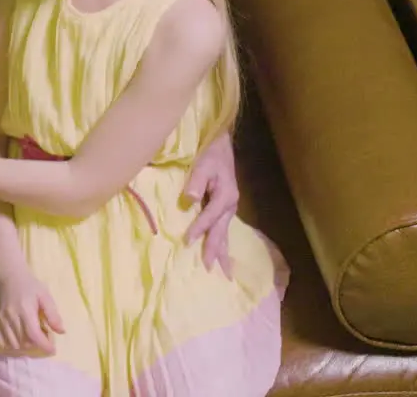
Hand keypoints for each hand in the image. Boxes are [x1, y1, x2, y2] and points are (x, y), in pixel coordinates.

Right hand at [0, 268, 64, 356]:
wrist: (8, 276)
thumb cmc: (29, 285)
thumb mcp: (45, 296)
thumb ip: (53, 314)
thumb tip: (61, 332)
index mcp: (25, 310)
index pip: (34, 335)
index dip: (44, 346)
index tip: (52, 350)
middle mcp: (11, 317)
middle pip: (24, 342)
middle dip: (36, 345)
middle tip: (43, 339)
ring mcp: (1, 320)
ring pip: (12, 344)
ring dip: (24, 347)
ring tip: (31, 340)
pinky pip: (0, 341)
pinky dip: (10, 346)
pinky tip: (18, 342)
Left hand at [183, 132, 238, 276]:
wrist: (222, 144)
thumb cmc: (210, 153)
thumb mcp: (202, 164)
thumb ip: (196, 182)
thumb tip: (190, 199)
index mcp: (225, 196)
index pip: (209, 217)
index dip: (198, 229)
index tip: (187, 242)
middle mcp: (230, 204)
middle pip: (221, 231)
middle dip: (217, 251)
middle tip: (213, 270)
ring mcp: (229, 206)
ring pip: (225, 232)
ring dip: (223, 251)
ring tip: (225, 272)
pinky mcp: (225, 205)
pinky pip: (223, 227)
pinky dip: (222, 241)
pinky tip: (221, 251)